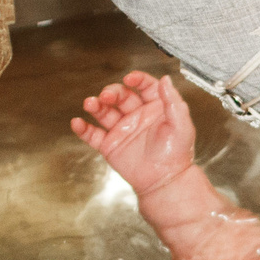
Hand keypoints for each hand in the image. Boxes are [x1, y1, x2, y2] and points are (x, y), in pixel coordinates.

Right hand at [71, 71, 196, 197]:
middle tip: (106, 95)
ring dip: (95, 105)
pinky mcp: (110, 145)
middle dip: (112, 92)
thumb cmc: (177, 154)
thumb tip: (166, 79)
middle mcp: (137, 115)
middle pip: (121, 96)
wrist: (166, 181)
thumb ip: (173, 101)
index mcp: (155, 107)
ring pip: (105, 112)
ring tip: (90, 103)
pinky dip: (83, 129)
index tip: (130, 78)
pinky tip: (77, 122)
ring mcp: (122, 129)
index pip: (145, 86)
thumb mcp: (181, 124)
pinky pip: (93, 134)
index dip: (137, 79)